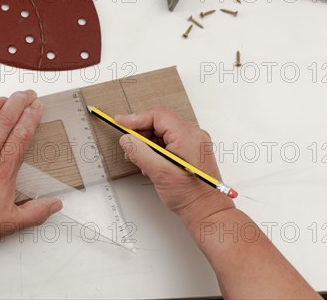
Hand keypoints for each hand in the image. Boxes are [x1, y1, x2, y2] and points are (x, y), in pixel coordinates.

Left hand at [0, 91, 62, 248]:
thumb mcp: (9, 222)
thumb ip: (35, 212)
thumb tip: (54, 205)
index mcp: (2, 168)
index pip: (22, 134)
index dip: (31, 116)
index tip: (37, 106)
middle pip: (6, 119)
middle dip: (19, 102)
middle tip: (26, 93)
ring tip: (4, 97)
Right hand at [116, 107, 234, 223]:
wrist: (206, 211)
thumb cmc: (190, 195)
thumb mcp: (159, 173)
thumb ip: (140, 153)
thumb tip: (126, 139)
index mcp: (188, 136)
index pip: (158, 116)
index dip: (136, 118)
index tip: (120, 123)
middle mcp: (193, 135)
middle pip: (159, 122)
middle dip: (141, 133)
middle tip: (128, 146)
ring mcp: (193, 142)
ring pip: (163, 132)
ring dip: (147, 142)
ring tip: (139, 159)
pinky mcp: (191, 150)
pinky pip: (169, 141)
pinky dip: (156, 148)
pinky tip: (150, 163)